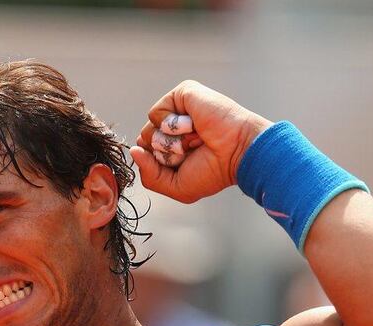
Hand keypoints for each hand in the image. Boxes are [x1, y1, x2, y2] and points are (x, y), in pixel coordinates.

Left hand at [130, 80, 272, 203]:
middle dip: (165, 153)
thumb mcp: (176, 186)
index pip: (145, 152)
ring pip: (149, 127)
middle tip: (192, 150)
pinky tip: (194, 126)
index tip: (185, 164)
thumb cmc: (214, 171)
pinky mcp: (183, 94)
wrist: (238, 154)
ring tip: (196, 138)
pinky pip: (157, 112)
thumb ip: (149, 175)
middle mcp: (174, 126)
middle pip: (145, 140)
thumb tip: (134, 150)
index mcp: (173, 144)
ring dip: (171, 141)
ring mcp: (178, 109)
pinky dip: (173, 125)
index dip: (158, 162)